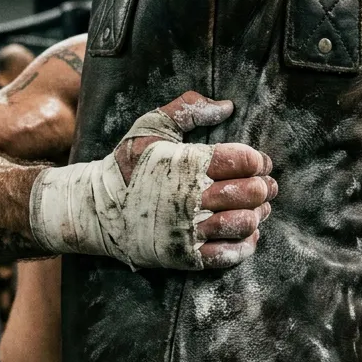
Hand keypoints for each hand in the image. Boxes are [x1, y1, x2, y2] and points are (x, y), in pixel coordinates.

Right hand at [30, 91, 275, 269]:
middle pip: (247, 192)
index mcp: (185, 163)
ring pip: (241, 223)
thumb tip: (227, 106)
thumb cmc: (127, 164)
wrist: (95, 209)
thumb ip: (188, 109)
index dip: (258, 161)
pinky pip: (226, 254)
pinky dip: (245, 245)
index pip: (240, 160)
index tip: (260, 163)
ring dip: (257, 215)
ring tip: (258, 209)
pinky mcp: (184, 255)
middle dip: (262, 187)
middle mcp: (189, 197)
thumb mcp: (151, 126)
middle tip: (266, 186)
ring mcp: (187, 229)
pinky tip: (248, 235)